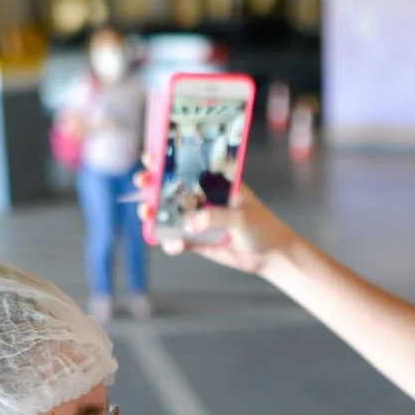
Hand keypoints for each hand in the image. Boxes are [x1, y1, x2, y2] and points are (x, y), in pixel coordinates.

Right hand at [133, 164, 299, 274]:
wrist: (272, 256)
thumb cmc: (263, 227)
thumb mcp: (241, 216)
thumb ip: (216, 217)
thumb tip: (189, 223)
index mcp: (217, 184)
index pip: (190, 167)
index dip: (168, 162)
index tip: (151, 158)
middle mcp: (205, 199)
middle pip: (173, 189)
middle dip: (154, 186)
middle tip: (142, 183)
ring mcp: (200, 220)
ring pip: (171, 215)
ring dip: (156, 214)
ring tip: (147, 214)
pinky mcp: (200, 241)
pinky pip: (179, 241)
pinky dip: (172, 243)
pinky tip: (171, 244)